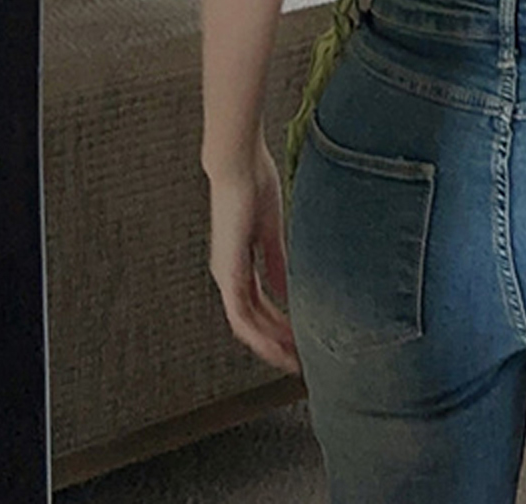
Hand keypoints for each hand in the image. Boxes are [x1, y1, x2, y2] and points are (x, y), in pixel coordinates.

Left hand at [206, 140, 301, 375]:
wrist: (238, 165)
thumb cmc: (254, 185)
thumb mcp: (271, 232)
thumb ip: (277, 262)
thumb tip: (287, 288)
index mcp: (239, 264)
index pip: (258, 307)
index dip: (277, 326)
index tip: (299, 339)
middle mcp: (229, 275)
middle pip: (251, 323)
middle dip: (275, 344)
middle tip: (298, 360)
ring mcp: (226, 275)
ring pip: (246, 325)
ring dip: (269, 344)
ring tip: (293, 358)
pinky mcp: (229, 270)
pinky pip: (242, 312)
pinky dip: (261, 330)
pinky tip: (279, 341)